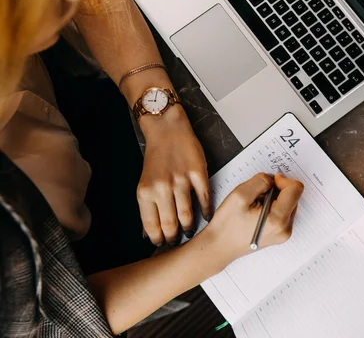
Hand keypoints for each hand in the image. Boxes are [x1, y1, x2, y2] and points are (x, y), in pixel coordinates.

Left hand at [137, 106, 210, 245]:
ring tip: (190, 231)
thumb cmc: (157, 157)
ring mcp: (181, 181)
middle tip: (178, 242)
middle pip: (170, 224)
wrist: (167, 130)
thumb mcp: (145, 183)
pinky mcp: (197, 174)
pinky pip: (204, 198)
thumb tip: (149, 231)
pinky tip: (206, 216)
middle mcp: (162, 188)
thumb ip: (148, 207)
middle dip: (174, 238)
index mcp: (145, 192)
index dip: (158, 239)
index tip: (162, 245)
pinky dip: (206, 210)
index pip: (151, 225)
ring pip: (187, 215)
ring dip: (189, 227)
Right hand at [203, 173, 302, 265]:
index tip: (269, 182)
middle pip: (293, 196)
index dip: (282, 180)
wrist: (219, 246)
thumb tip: (272, 179)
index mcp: (278, 219)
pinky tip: (258, 213)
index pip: (296, 189)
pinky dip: (273, 207)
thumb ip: (260, 181)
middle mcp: (285, 228)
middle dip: (277, 190)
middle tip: (257, 196)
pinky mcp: (280, 234)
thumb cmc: (226, 225)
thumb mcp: (240, 194)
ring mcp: (284, 233)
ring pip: (289, 203)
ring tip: (256, 206)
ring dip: (274, 198)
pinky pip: (283, 212)